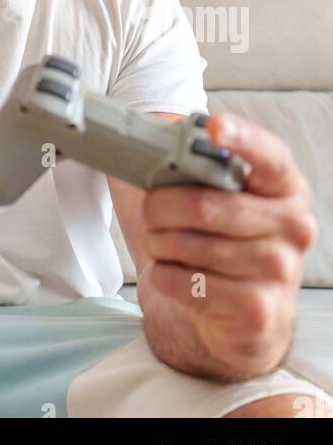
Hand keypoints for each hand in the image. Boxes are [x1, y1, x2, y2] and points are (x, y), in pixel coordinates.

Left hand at [141, 113, 318, 375]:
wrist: (242, 318)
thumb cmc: (226, 242)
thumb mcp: (224, 201)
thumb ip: (204, 170)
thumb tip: (164, 145)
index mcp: (286, 188)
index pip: (270, 156)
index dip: (243, 138)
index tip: (216, 126)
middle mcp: (294, 227)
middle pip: (203, 205)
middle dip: (160, 208)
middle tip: (150, 212)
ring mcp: (281, 271)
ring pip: (187, 244)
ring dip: (159, 244)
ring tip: (165, 245)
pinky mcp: (258, 309)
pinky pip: (185, 281)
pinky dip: (164, 275)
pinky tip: (177, 274)